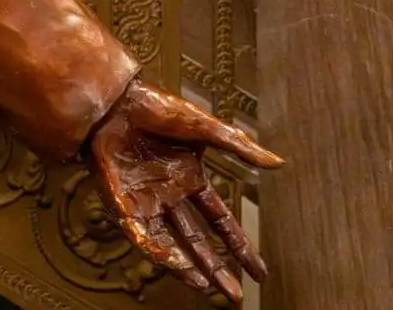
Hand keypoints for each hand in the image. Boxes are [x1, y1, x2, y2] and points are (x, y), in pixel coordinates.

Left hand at [87, 79, 282, 302]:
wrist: (114, 102)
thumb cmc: (154, 107)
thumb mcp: (204, 127)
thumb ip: (239, 147)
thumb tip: (277, 163)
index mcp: (190, 178)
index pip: (220, 220)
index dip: (239, 245)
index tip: (259, 270)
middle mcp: (170, 195)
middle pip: (198, 241)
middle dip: (218, 268)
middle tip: (236, 296)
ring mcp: (147, 202)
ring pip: (173, 245)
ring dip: (191, 268)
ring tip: (211, 288)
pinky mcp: (124, 205)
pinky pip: (144, 236)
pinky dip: (162, 253)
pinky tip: (181, 268)